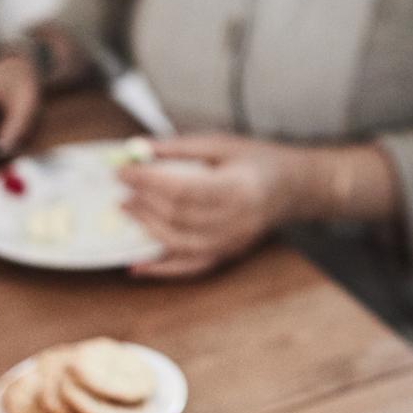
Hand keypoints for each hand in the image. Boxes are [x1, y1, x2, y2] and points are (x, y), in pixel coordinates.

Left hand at [117, 133, 307, 278]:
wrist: (292, 187)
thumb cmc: (256, 160)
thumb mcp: (221, 143)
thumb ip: (179, 148)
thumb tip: (137, 149)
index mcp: (239, 188)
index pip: (183, 189)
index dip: (148, 181)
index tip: (122, 170)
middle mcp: (237, 222)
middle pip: (179, 217)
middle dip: (143, 202)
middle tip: (120, 188)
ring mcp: (232, 244)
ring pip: (180, 243)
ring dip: (147, 228)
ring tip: (126, 210)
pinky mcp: (227, 256)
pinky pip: (190, 268)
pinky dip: (161, 269)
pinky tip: (136, 266)